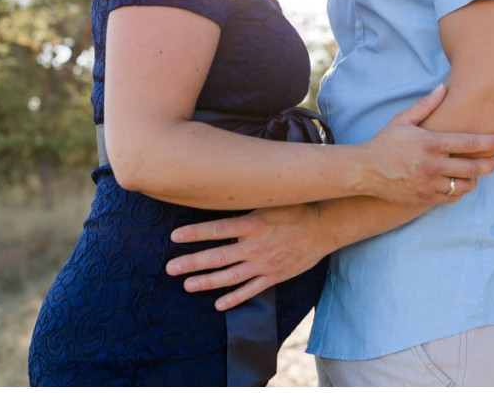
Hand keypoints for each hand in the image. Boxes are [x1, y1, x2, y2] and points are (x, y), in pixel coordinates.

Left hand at [167, 204, 324, 310]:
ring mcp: (264, 264)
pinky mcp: (274, 276)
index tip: (174, 237)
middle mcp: (255, 246)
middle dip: (192, 262)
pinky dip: (234, 298)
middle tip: (170, 268)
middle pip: (218, 256)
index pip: (217, 229)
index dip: (194, 233)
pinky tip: (219, 304)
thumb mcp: (270, 200)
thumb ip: (248, 202)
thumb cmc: (296, 208)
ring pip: (230, 276)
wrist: (324, 227)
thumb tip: (223, 190)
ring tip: (187, 285)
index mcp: (252, 224)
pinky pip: (251, 290)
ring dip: (207, 282)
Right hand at [359, 84, 493, 205]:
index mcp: (432, 144)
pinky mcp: (425, 199)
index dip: (491, 142)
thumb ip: (426, 105)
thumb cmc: (385, 142)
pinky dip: (460, 191)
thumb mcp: (403, 120)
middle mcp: (434, 165)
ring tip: (477, 172)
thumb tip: (443, 87)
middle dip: (490, 164)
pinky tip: (460, 183)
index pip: (470, 143)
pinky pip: (452, 197)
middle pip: (474, 167)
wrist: (365, 170)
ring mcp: (430, 184)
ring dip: (475, 179)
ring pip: (465, 185)